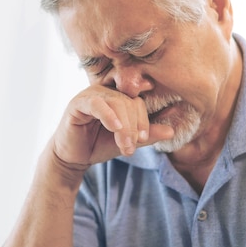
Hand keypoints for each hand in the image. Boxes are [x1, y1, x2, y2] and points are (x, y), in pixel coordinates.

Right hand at [51, 85, 173, 168]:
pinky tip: (115, 128)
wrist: (74, 156)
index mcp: (120, 95)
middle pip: (130, 101)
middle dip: (134, 127)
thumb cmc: (99, 144)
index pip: (139, 101)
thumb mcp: (127, 141)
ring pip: (117, 102)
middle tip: (131, 147)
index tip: (144, 139)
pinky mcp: (78, 102)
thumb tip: (172, 131)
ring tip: (124, 147)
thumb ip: (147, 134)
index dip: (144, 119)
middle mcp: (107, 90)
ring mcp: (92, 93)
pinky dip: (109, 115)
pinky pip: (98, 103)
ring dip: (124, 127)